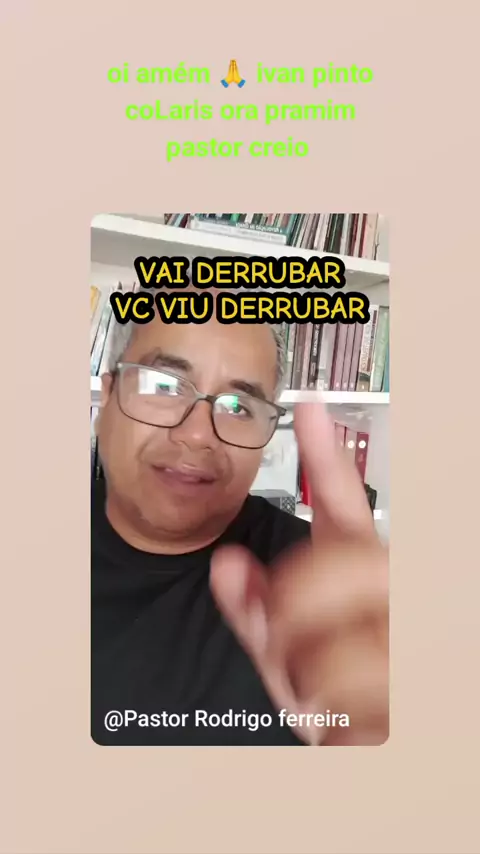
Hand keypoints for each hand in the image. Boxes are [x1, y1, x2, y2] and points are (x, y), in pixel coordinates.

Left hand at [210, 402, 388, 745]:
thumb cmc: (336, 700)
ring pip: (344, 634)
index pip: (344, 510)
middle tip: (285, 626)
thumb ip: (253, 611)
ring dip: (306, 667)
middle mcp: (393, 606)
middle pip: (351, 561)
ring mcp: (404, 646)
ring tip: (315, 683)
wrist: (373, 750)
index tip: (307, 410)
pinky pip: (352, 692)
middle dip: (299, 598)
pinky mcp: (407, 693)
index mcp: (364, 585)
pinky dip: (324, 709)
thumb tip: (228, 567)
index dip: (324, 459)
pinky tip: (336, 716)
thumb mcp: (284, 654)